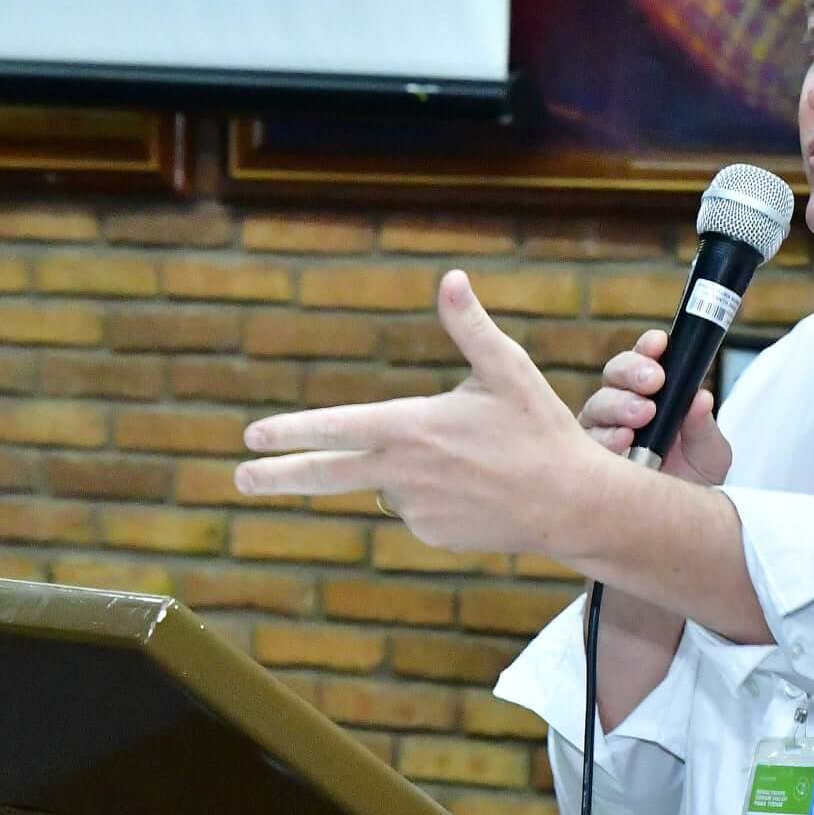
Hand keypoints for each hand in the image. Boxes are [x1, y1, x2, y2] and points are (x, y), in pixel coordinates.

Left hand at [235, 270, 612, 553]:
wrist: (573, 504)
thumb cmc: (540, 429)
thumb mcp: (509, 370)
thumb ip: (470, 328)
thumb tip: (451, 279)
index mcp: (414, 427)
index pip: (337, 429)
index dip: (291, 432)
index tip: (252, 437)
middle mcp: (405, 473)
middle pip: (329, 475)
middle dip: (281, 476)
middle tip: (240, 478)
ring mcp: (417, 511)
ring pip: (390, 482)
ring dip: (408, 469)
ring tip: (471, 461)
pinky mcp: (433, 535)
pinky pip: (418, 509)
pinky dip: (435, 495)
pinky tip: (477, 489)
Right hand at [578, 329, 731, 485]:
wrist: (678, 526)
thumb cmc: (693, 482)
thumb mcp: (710, 454)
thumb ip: (704, 426)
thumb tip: (702, 397)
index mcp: (652, 395)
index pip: (644, 360)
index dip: (648, 348)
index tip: (660, 344)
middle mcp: (621, 409)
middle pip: (614, 375)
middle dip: (633, 371)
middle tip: (654, 381)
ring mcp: (600, 433)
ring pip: (597, 405)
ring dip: (619, 404)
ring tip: (643, 415)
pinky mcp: (586, 461)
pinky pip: (585, 442)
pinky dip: (605, 437)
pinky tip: (623, 440)